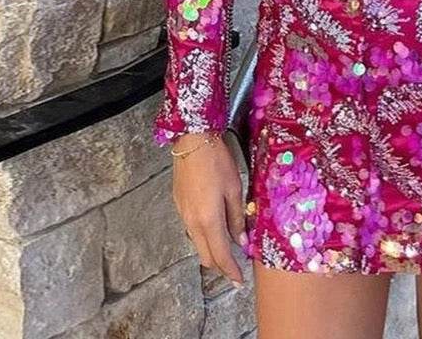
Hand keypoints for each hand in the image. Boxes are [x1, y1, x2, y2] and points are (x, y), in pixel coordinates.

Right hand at [171, 132, 246, 285]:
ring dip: (212, 251)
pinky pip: (192, 230)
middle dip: (221, 266)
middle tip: (235, 268)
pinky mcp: (179, 205)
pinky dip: (205, 236)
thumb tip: (241, 241)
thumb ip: (236, 217)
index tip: (239, 281)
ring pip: (198, 244)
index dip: (230, 271)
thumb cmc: (217, 161)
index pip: (221, 255)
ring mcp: (183, 214)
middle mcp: (192, 222)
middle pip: (206, 255)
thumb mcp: (234, 188)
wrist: (192, 141)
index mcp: (208, 220)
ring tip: (229, 248)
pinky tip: (215, 228)